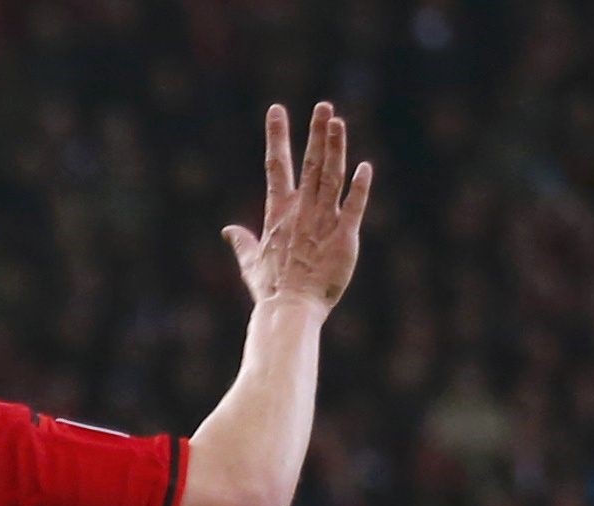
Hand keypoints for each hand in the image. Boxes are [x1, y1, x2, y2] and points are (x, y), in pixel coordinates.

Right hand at [221, 102, 370, 312]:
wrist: (289, 311)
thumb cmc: (270, 290)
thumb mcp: (251, 264)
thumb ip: (243, 243)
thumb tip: (228, 231)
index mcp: (278, 214)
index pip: (276, 167)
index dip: (277, 137)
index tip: (277, 110)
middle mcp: (301, 212)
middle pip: (309, 164)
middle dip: (315, 134)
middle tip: (323, 107)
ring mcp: (323, 222)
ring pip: (331, 177)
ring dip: (335, 149)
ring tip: (338, 122)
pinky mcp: (344, 237)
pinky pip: (354, 206)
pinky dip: (360, 187)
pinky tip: (365, 167)